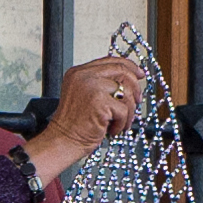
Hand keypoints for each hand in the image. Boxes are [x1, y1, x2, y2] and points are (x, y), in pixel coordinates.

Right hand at [22, 55, 145, 181]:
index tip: (140, 75)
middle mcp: (84, 76)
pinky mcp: (100, 102)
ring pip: (126, 92)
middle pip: (122, 72)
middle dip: (135, 88)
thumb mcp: (85, 96)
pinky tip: (111, 129)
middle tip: (137, 101)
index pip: (110, 61)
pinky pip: (124, 110)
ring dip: (128, 112)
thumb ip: (101, 84)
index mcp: (79, 72)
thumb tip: (129, 81)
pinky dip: (121, 123)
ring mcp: (92, 87)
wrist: (63, 141)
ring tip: (119, 123)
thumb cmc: (74, 124)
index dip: (129, 67)